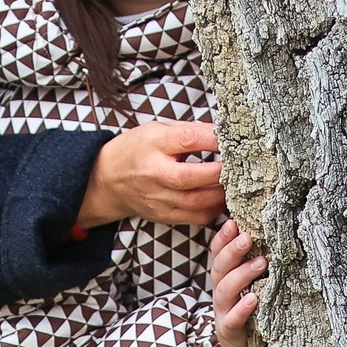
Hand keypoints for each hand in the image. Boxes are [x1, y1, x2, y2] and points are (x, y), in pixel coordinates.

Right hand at [76, 121, 225, 228]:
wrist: (107, 179)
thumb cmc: (136, 150)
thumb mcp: (157, 129)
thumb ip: (189, 131)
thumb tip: (222, 133)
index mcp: (153, 144)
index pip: (187, 139)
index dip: (214, 138)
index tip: (233, 138)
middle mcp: (154, 173)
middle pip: (191, 177)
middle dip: (220, 172)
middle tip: (239, 166)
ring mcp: (158, 198)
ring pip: (197, 202)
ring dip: (221, 194)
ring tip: (235, 184)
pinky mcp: (164, 215)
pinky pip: (195, 217)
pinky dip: (213, 209)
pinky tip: (221, 199)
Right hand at [211, 220, 267, 346]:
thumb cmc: (256, 312)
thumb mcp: (254, 285)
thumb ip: (255, 263)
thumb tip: (272, 234)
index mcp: (224, 278)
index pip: (217, 254)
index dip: (222, 238)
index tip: (233, 222)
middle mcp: (220, 292)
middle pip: (219, 268)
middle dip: (232, 251)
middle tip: (248, 237)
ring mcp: (223, 312)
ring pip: (224, 290)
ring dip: (241, 275)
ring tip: (261, 263)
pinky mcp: (230, 332)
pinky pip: (232, 319)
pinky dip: (241, 309)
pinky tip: (253, 299)